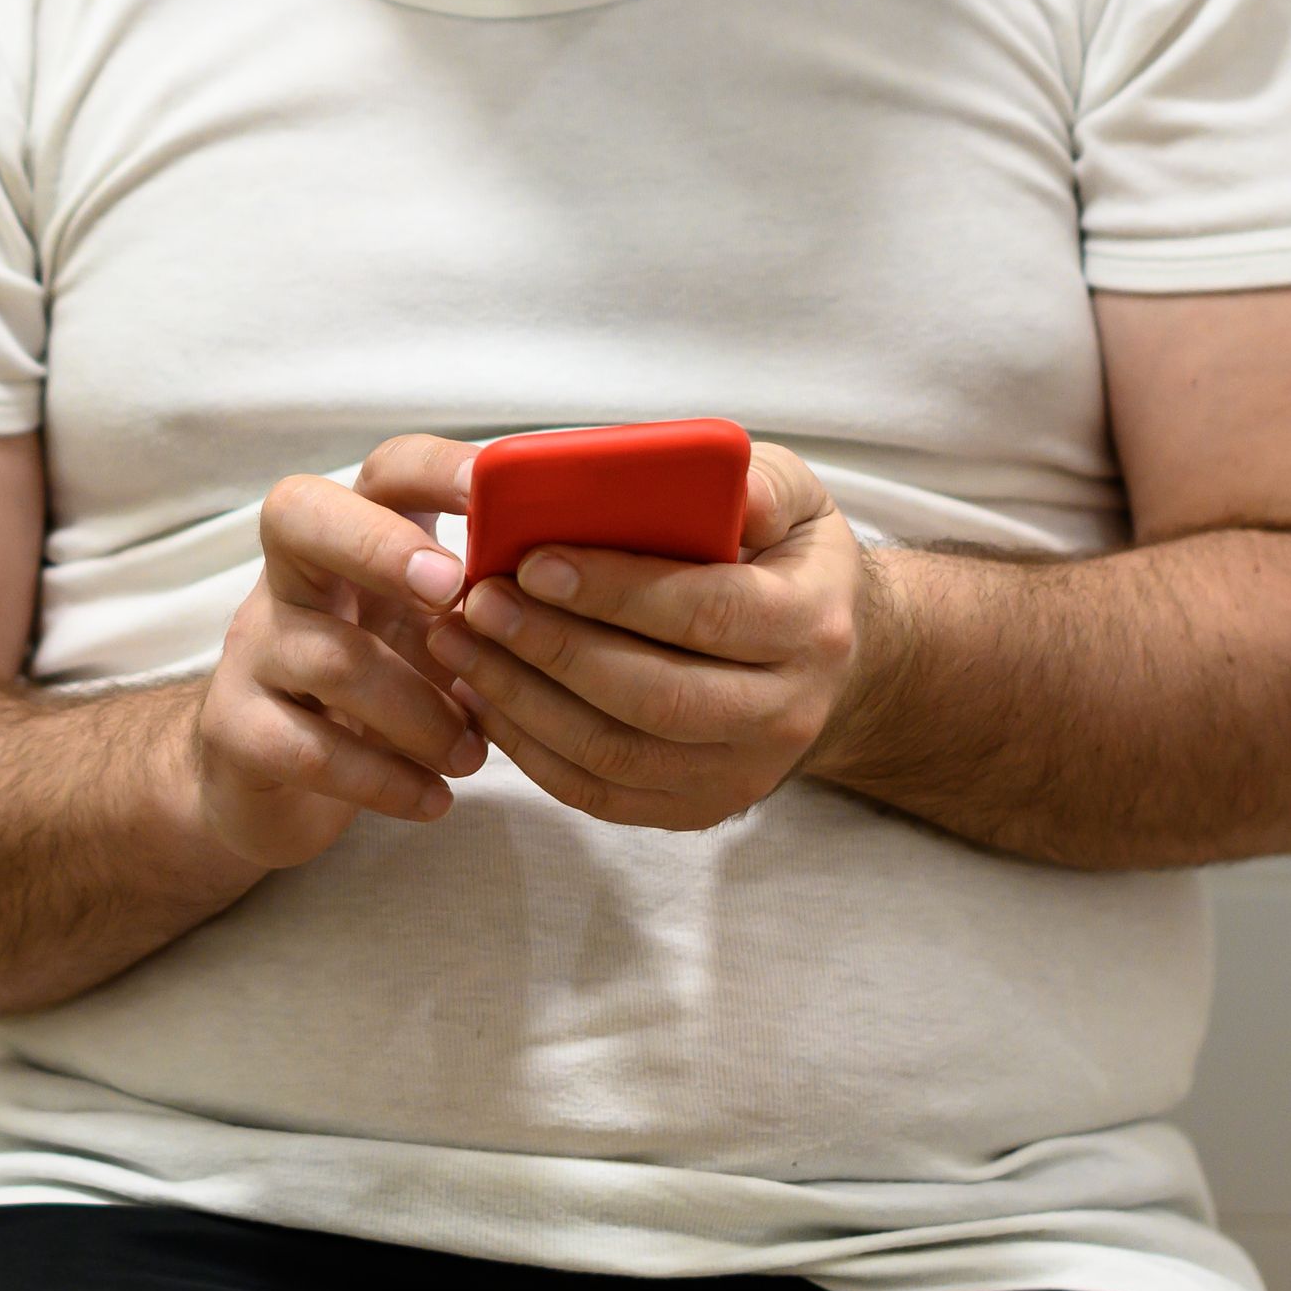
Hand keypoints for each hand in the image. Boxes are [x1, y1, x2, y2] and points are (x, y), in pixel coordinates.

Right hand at [191, 435, 489, 867]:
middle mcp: (290, 577)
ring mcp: (254, 649)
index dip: (435, 469)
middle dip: (382, 547)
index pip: (384, 470)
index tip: (494, 485)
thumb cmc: (380, 685)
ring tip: (474, 754)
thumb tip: (590, 587)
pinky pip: (307, 748)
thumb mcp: (428, 632)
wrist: (267, 780)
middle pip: (301, 516)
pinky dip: (384, 780)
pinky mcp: (237, 729)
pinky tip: (435, 799)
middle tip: (455, 591)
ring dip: (419, 710)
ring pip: (330, 657)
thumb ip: (484, 603)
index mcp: (353, 537)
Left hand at [424, 443, 871, 830]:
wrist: (833, 664)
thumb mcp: (796, 501)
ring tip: (457, 644)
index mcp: (809, 626)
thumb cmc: (787, 562)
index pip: (706, 613)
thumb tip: (724, 482)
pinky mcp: (694, 808)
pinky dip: (528, 749)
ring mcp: (739, 774)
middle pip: (652, 696)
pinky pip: (596, 792)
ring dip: (521, 700)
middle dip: (550, 649)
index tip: (533, 561)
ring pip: (613, 753)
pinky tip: (482, 695)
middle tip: (476, 602)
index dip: (615, 591)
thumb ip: (759, 481)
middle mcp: (784, 713)